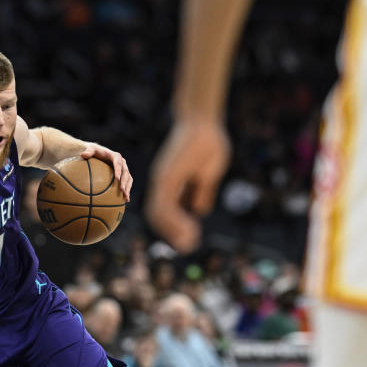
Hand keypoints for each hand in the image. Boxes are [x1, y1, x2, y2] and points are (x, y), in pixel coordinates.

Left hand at [80, 144, 132, 200]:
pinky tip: (125, 200)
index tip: (117, 179)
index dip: (118, 171)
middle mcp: (122, 162)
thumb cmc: (95, 152)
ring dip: (128, 188)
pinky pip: (127, 183)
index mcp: (116, 156)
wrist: (100, 153)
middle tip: (121, 190)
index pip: (118, 163)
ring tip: (125, 197)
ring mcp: (124, 169)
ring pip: (128, 179)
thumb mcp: (91, 149)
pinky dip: (127, 190)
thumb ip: (88, 152)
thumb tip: (83, 155)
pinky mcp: (123, 175)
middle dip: (124, 181)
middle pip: (125, 172)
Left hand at [145, 118, 229, 252]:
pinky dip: (174, 220)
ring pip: (159, 213)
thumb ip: (201, 191)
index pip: (166, 211)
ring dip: (173, 230)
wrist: (204, 120)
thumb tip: (198, 210)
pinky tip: (190, 228)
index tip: (189, 239)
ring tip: (191, 241)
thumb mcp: (207, 173)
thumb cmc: (208, 142)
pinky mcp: (166, 176)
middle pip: (158, 215)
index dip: (174, 227)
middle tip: (188, 246)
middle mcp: (161, 182)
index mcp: (170, 183)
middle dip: (172, 233)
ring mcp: (161, 179)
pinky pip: (164, 204)